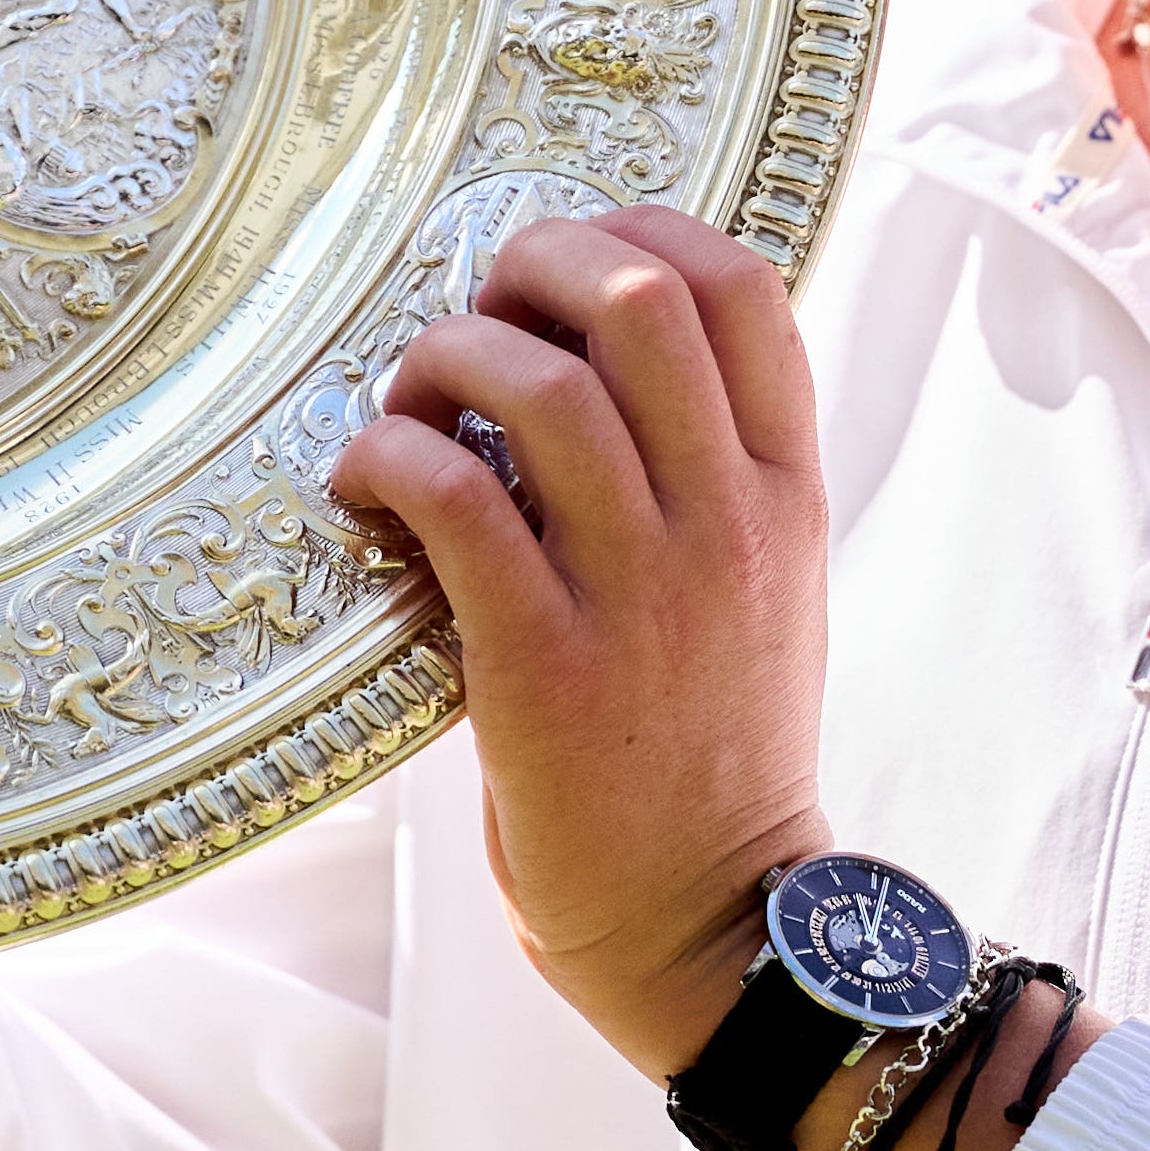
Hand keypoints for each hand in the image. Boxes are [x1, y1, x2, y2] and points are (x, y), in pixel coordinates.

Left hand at [326, 205, 828, 1076]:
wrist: (711, 923)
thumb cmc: (708, 751)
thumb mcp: (763, 588)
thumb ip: (712, 473)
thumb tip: (594, 350)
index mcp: (786, 494)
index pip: (743, 286)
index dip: (637, 227)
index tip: (563, 257)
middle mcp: (728, 523)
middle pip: (639, 296)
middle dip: (529, 265)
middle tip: (474, 317)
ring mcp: (643, 591)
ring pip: (536, 383)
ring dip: (441, 361)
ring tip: (406, 408)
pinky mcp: (543, 663)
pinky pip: (454, 497)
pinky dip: (387, 457)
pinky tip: (362, 483)